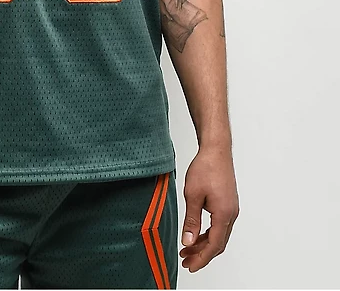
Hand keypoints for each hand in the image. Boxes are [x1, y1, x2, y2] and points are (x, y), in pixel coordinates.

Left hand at [179, 146, 238, 271]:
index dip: (202, 258)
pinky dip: (208, 233)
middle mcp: (231, 214)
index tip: (190, 266)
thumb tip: (188, 242)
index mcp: (224, 214)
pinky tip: (197, 234)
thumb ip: (191, 220)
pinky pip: (220, 225)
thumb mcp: (193, 195)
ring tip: (188, 249)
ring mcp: (231, 209)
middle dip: (202, 254)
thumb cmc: (206, 167)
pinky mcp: (228, 203)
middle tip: (186, 261)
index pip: (214, 245)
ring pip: (219, 235)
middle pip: (218, 243)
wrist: (216, 150)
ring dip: (204, 244)